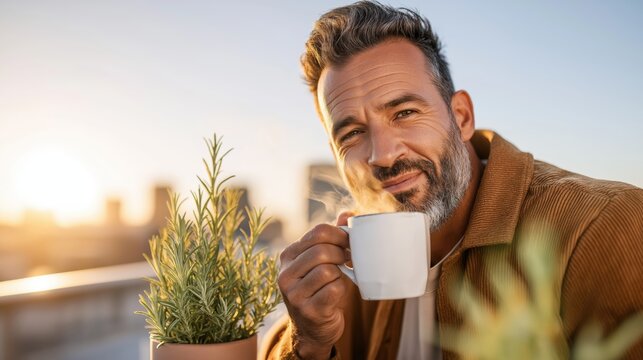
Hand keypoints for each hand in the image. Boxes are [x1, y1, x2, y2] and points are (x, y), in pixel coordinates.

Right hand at [278, 212, 353, 358]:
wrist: (313, 329)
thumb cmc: (320, 289)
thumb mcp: (321, 261)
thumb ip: (333, 237)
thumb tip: (348, 214)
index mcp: (288, 256)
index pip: (317, 232)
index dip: (339, 234)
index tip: (349, 242)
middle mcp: (285, 274)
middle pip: (322, 250)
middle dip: (341, 254)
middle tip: (347, 260)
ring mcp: (294, 294)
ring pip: (327, 270)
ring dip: (340, 274)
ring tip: (338, 278)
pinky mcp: (308, 310)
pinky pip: (334, 289)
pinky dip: (341, 289)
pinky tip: (336, 294)